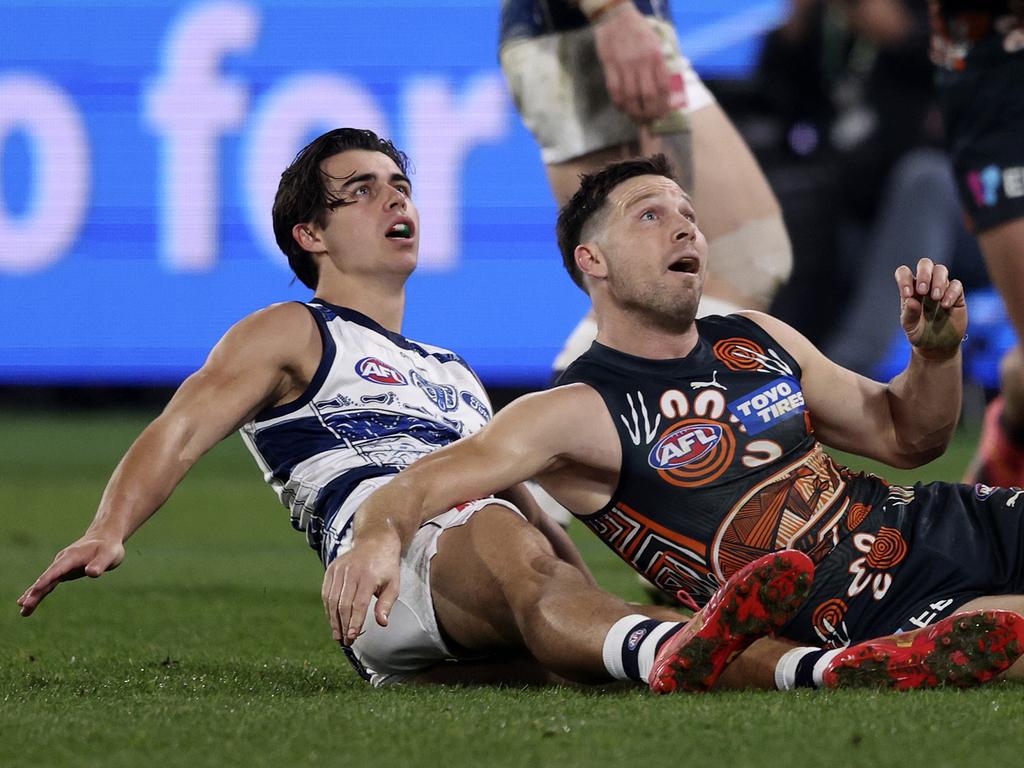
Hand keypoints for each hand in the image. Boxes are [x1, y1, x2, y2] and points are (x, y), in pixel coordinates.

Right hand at [17, 534, 124, 616]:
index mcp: (72, 556)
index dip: (47, 579)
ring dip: (34, 596)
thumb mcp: (109, 555)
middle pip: (47, 578)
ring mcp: (61, 567)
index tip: (36, 589)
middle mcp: (62, 561)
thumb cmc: (108, 547)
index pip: (57, 569)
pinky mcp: (63, 573)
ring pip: (45, 583)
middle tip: (23, 605)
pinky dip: (39, 593)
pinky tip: (29, 604)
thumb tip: (92, 573)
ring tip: (23, 611)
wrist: (104, 538)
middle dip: (35, 591)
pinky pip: (49, 585)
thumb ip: (100, 564)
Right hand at [322, 530, 400, 644]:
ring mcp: (339, 569)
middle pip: (343, 604)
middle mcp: (351, 572)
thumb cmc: (387, 566)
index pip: (358, 604)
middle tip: (345, 641)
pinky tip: (332, 619)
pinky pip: (326, 592)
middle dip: (343, 625)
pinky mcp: (331, 569)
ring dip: (333, 620)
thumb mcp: (394, 584)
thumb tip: (382, 623)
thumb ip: (387, 604)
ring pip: (332, 600)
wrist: (375, 541)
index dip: (354, 622)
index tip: (352, 638)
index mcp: (368, 576)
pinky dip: (328, 608)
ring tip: (337, 635)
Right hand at [594, 4, 670, 122]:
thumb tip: (663, 90)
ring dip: (634, 112)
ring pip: (631, 97)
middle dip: (650, 113)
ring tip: (637, 118)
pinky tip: (623, 109)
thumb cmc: (638, 30)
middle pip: (648, 96)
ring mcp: (624, 65)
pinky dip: (620, 104)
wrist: (615, 17)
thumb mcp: (655, 43)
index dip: (664, 105)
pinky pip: (615, 91)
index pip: (663, 87)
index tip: (663, 114)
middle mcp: (642, 62)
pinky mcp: (609, 67)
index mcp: (655, 56)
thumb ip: (659, 65)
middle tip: (650, 120)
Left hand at [896, 258, 966, 359]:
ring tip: (935, 298)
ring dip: (938, 281)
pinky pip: (956, 284)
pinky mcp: (956, 295)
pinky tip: (946, 305)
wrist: (937, 346)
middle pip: (925, 263)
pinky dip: (951, 292)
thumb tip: (911, 300)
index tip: (907, 294)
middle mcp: (925, 285)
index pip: (904, 272)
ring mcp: (941, 288)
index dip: (904, 279)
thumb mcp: (910, 327)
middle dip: (924, 273)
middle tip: (922, 291)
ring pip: (941, 270)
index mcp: (910, 289)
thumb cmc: (919, 333)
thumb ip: (909, 314)